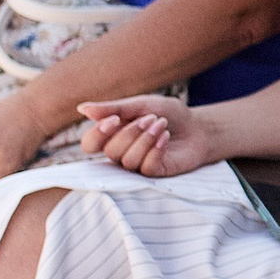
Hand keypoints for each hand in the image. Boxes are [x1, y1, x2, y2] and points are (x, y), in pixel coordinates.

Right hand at [77, 95, 211, 176]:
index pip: (89, 144)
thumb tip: (81, 108)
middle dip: (131, 132)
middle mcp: (121, 153)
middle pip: (111, 151)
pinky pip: (146, 167)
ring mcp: (137, 165)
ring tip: (161, 124)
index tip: (115, 119)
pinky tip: (165, 137)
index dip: (98, 134)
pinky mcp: (155, 174)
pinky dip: (156, 149)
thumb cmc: (167, 114)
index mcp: (112, 136)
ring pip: (128, 160)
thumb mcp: (142, 105)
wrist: (198, 126)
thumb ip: (113, 108)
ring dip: (146, 139)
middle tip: (151, 118)